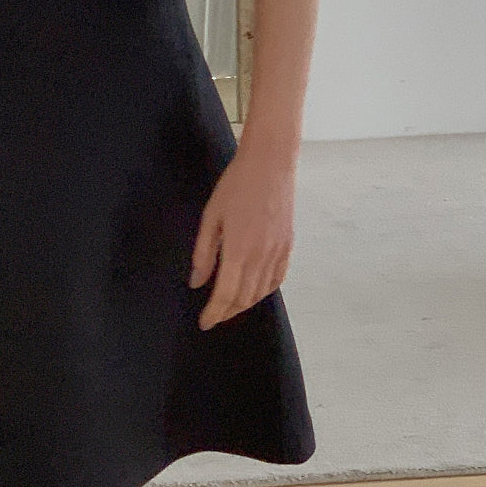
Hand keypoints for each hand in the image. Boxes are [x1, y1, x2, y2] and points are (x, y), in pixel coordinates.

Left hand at [188, 148, 295, 329]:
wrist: (270, 164)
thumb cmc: (236, 185)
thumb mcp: (211, 217)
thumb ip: (204, 253)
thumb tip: (197, 282)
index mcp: (239, 250)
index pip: (226, 294)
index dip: (214, 313)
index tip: (204, 323)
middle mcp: (262, 257)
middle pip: (244, 298)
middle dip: (227, 312)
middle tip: (213, 317)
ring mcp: (278, 252)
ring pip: (262, 292)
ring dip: (245, 304)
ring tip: (229, 307)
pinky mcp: (288, 245)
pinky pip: (277, 279)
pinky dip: (264, 291)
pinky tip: (254, 292)